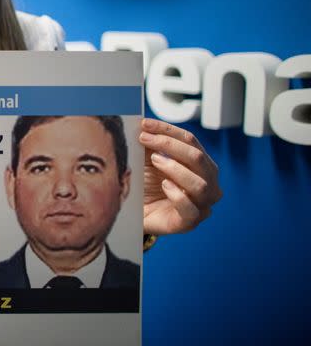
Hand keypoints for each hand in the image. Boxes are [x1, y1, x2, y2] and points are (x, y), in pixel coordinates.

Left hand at [139, 119, 221, 235]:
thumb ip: (150, 144)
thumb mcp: (148, 161)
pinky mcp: (190, 222)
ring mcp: (202, 204)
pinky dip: (178, 195)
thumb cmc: (148, 186)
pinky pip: (191, 210)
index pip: (190, 140)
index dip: (167, 130)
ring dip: (175, 168)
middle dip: (169, 145)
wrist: (137, 215)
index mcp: (201, 164)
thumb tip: (142, 123)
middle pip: (197, 158)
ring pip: (200, 184)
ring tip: (155, 160)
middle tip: (145, 139)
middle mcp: (208, 182)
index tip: (145, 124)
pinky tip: (164, 185)